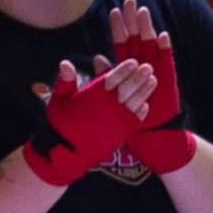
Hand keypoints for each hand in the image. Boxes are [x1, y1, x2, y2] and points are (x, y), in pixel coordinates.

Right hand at [23, 57, 154, 185]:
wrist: (65, 151)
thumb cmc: (61, 122)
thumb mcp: (59, 99)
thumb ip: (66, 81)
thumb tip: (65, 63)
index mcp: (92, 96)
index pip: (111, 79)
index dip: (123, 70)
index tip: (133, 62)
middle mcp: (107, 107)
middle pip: (126, 89)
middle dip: (138, 77)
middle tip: (148, 67)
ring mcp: (116, 121)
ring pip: (134, 102)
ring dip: (144, 91)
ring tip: (153, 80)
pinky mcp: (121, 134)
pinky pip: (135, 121)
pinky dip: (141, 112)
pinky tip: (147, 104)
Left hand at [109, 0, 194, 174]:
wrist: (147, 135)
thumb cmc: (126, 117)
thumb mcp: (108, 96)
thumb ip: (104, 77)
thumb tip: (97, 58)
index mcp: (128, 68)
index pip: (123, 43)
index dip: (119, 27)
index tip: (114, 10)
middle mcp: (142, 66)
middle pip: (138, 38)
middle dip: (134, 20)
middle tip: (130, 1)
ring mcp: (156, 71)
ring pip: (151, 45)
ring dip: (147, 28)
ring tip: (143, 12)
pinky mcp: (167, 79)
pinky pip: (166, 61)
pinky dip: (165, 48)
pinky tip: (162, 35)